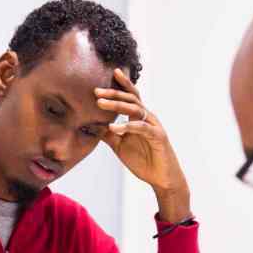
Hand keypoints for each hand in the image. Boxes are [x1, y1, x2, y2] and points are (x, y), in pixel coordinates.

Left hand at [95, 68, 190, 222]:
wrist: (162, 178)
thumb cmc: (144, 160)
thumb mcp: (120, 146)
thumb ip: (108, 134)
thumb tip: (90, 125)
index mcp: (140, 118)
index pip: (130, 97)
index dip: (122, 84)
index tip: (111, 73)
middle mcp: (148, 118)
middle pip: (131, 99)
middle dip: (113, 93)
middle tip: (96, 91)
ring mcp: (154, 126)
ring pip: (136, 109)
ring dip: (117, 105)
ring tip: (100, 104)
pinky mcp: (158, 137)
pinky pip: (142, 127)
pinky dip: (128, 126)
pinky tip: (115, 128)